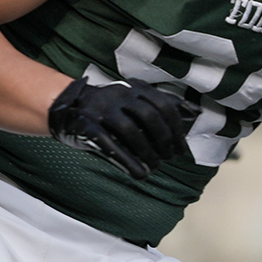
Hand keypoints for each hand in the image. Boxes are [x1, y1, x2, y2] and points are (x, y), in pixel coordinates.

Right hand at [47, 77, 198, 179]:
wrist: (66, 107)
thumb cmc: (107, 108)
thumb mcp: (134, 100)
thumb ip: (160, 105)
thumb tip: (195, 111)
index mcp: (133, 87)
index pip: (163, 105)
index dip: (176, 129)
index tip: (181, 149)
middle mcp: (118, 94)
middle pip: (149, 116)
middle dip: (163, 140)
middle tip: (168, 157)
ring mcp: (100, 109)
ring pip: (130, 131)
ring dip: (146, 152)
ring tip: (153, 166)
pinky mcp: (86, 125)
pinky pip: (108, 144)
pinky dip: (127, 161)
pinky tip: (138, 173)